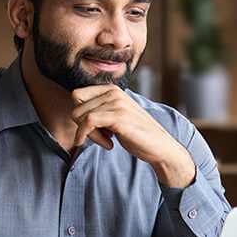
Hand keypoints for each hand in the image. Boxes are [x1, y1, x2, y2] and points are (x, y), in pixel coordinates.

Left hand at [71, 85, 194, 187]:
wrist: (160, 146)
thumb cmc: (137, 134)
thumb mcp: (115, 116)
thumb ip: (100, 110)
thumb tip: (75, 113)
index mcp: (112, 90)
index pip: (77, 95)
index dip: (80, 115)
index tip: (93, 129)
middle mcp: (114, 92)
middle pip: (76, 106)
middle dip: (82, 125)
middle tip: (101, 137)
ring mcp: (117, 103)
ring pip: (81, 115)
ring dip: (89, 134)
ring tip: (107, 141)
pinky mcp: (118, 117)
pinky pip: (88, 122)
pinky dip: (88, 136)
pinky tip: (108, 145)